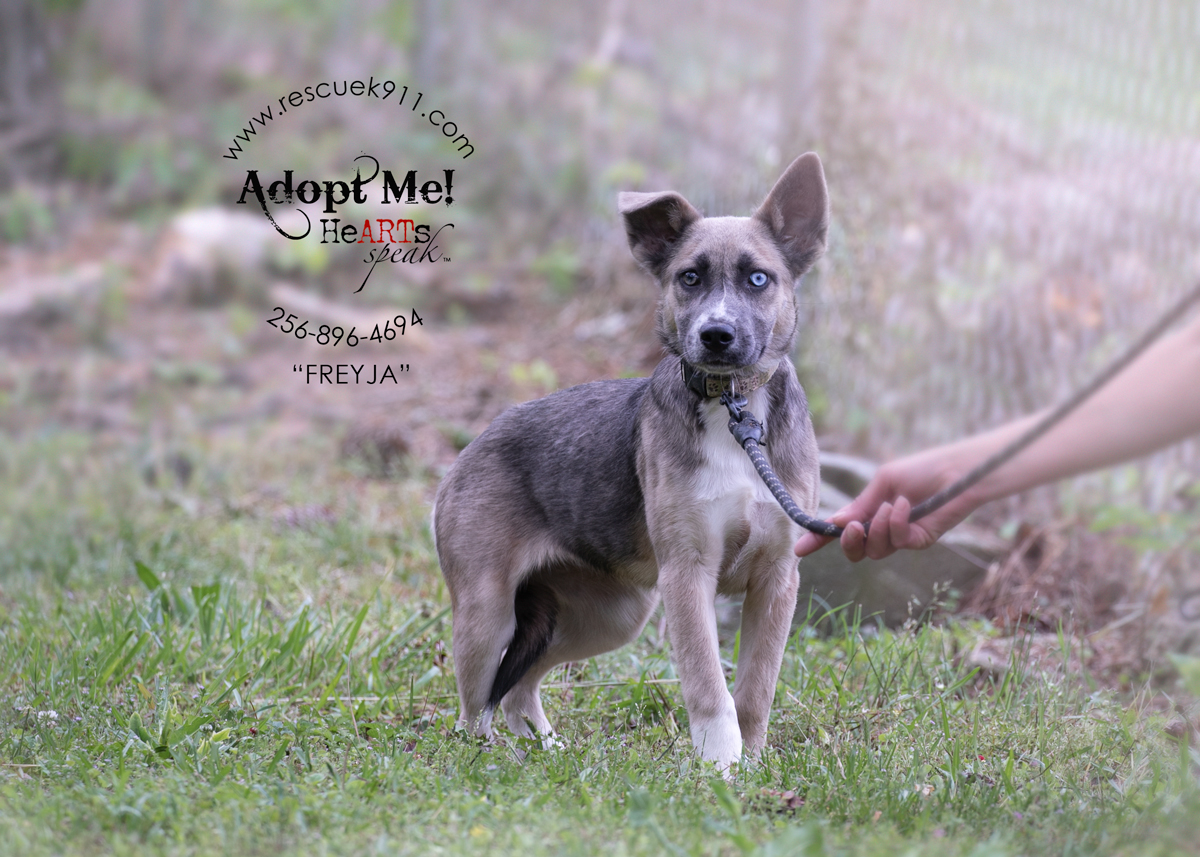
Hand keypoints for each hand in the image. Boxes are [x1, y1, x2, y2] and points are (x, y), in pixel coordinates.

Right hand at [794, 450, 983, 561]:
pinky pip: (898, 541)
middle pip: (855, 551)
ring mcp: (900, 536)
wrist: (956, 472)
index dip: (819, 540)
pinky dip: (897, 523)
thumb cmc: (922, 470)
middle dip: (849, 542)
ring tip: (892, 505)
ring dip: (879, 528)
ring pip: (875, 550)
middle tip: (854, 528)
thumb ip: (861, 505)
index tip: (800, 550)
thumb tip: (836, 523)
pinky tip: (905, 506)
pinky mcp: (919, 541)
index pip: (840, 530)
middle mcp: (882, 527)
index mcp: (869, 510)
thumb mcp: (883, 482)